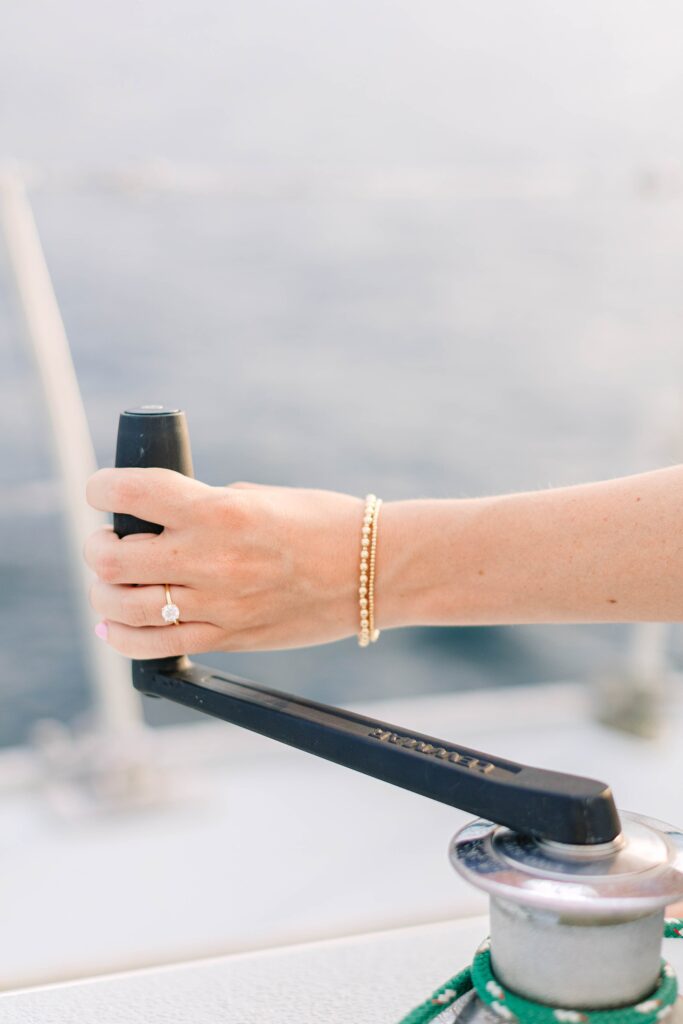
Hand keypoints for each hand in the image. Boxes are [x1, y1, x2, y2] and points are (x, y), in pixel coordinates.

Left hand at [83, 467, 365, 657]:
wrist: (374, 572)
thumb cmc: (325, 523)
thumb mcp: (261, 497)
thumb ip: (208, 505)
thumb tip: (163, 517)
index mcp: (221, 510)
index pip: (133, 494)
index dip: (100, 488)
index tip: (99, 491)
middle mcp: (212, 558)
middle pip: (114, 559)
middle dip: (97, 547)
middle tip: (104, 543)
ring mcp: (219, 604)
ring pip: (125, 607)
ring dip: (103, 594)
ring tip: (108, 584)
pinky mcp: (229, 639)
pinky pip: (156, 645)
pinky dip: (122, 636)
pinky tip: (114, 627)